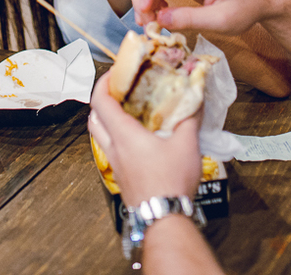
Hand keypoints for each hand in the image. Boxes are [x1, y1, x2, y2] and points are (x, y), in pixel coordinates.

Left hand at [87, 73, 201, 206]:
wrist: (163, 218)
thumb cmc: (171, 181)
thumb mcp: (186, 144)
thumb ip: (189, 117)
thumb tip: (195, 96)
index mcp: (123, 135)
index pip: (100, 101)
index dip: (103, 82)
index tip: (114, 72)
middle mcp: (113, 147)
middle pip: (94, 118)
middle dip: (102, 100)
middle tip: (119, 91)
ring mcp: (115, 163)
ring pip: (99, 135)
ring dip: (107, 120)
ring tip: (127, 112)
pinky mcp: (121, 176)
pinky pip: (110, 149)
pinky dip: (116, 137)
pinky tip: (136, 138)